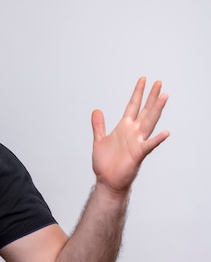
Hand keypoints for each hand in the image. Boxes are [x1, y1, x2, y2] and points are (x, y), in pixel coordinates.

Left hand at [91, 77, 168, 194]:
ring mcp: (137, 142)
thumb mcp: (99, 139)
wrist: (107, 181)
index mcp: (124, 127)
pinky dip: (157, 140)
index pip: (133, 106)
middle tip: (159, 83)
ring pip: (149, 123)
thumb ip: (99, 125)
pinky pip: (149, 145)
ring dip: (156, 111)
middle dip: (151, 97)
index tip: (143, 80)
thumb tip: (96, 110)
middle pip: (144, 111)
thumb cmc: (106, 163)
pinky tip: (166, 133)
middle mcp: (132, 132)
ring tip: (164, 97)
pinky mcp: (138, 154)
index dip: (137, 93)